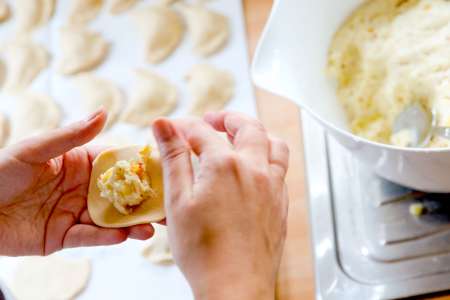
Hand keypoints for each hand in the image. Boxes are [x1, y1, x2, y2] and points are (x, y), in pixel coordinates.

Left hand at [0, 109, 153, 255]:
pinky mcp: (64, 236)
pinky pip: (90, 237)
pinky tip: (125, 236)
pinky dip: (107, 237)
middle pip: (121, 194)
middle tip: (171, 205)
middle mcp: (83, 188)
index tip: (166, 169)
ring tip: (152, 226)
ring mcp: (76, 213)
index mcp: (80, 163)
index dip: (141, 166)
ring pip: (111, 218)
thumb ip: (70, 135)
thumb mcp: (35, 149)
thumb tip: (103, 112)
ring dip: (133, 223)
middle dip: (145, 200)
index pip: (117, 164)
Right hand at [153, 112, 288, 299]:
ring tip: (240, 135)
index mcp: (225, 165)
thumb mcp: (178, 201)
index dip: (183, 127)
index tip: (170, 130)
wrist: (235, 287)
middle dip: (227, 117)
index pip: (201, 132)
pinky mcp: (280, 204)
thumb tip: (164, 126)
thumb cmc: (203, 251)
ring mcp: (272, 186)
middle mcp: (255, 169)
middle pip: (247, 126)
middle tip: (211, 120)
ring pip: (274, 144)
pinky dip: (269, 156)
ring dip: (256, 132)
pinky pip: (282, 168)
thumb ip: (173, 158)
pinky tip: (255, 168)